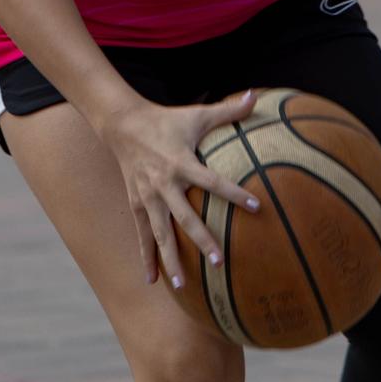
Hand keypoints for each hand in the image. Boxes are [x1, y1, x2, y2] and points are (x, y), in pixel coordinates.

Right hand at [97, 91, 262, 289]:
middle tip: (220, 261)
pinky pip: (142, 235)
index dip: (234, 193)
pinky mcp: (136, 204)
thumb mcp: (197, 114)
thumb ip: (228, 110)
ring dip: (171, 259)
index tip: (256, 206)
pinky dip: (147, 258)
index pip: (212, 181)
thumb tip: (258, 95)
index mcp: (182, 162)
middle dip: (201, 239)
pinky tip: (153, 281)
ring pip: (161, 233)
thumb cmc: (167, 120)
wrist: (122, 124)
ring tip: (183, 285)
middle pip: (185, 216)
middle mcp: (164, 183)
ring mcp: (147, 197)